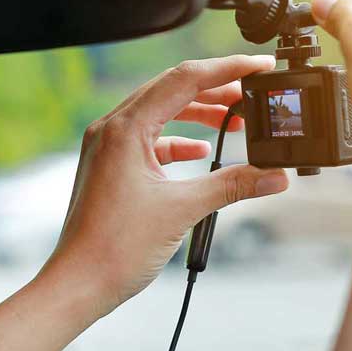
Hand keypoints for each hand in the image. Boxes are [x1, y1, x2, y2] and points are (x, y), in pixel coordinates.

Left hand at [41, 55, 290, 317]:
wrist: (78, 284)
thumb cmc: (114, 249)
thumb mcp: (182, 210)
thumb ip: (232, 185)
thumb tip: (274, 176)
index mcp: (125, 128)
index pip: (184, 79)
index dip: (227, 69)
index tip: (259, 65)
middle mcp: (111, 129)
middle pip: (172, 89)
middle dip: (216, 89)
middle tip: (253, 92)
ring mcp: (107, 147)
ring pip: (160, 112)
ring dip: (198, 114)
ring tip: (233, 120)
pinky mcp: (110, 167)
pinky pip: (149, 139)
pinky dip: (177, 141)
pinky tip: (200, 151)